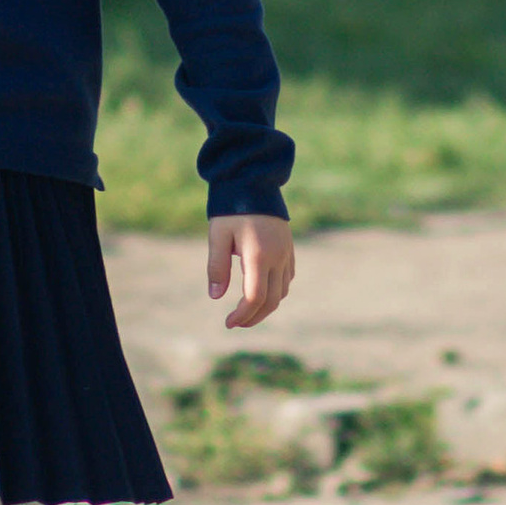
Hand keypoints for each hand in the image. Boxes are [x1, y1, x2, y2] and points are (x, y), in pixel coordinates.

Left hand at [208, 213, 294, 330]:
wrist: (254, 181)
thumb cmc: (231, 208)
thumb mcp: (218, 236)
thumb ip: (217, 267)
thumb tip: (216, 297)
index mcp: (258, 255)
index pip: (254, 298)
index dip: (242, 315)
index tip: (228, 322)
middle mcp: (277, 257)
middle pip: (272, 301)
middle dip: (254, 317)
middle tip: (235, 323)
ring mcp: (286, 253)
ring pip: (282, 292)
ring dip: (266, 306)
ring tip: (246, 311)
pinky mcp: (289, 248)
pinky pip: (287, 278)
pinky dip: (276, 291)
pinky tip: (261, 291)